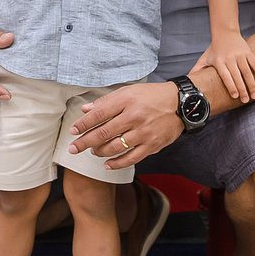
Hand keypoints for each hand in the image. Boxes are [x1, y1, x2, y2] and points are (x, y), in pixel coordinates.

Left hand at [67, 81, 182, 169]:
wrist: (182, 104)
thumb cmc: (152, 96)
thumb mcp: (129, 91)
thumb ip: (106, 101)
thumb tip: (85, 110)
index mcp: (126, 100)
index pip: (98, 114)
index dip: (83, 124)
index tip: (72, 131)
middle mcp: (134, 117)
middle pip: (103, 133)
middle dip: (84, 142)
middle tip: (73, 148)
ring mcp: (143, 133)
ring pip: (114, 147)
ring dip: (99, 152)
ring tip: (92, 151)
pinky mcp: (152, 145)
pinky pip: (131, 158)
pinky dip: (116, 163)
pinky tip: (107, 164)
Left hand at [191, 32, 254, 101]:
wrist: (225, 32)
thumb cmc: (214, 49)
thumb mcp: (204, 58)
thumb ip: (197, 68)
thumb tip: (188, 78)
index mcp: (219, 62)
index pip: (225, 76)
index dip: (231, 86)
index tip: (235, 96)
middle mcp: (230, 58)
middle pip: (237, 76)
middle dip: (242, 89)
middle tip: (246, 101)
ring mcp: (240, 55)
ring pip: (248, 72)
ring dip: (252, 85)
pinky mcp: (248, 52)